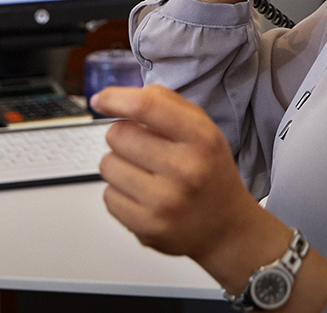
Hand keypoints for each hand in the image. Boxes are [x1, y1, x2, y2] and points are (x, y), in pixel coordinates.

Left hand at [93, 85, 263, 260]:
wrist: (226, 226)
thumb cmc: (207, 169)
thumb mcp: (201, 127)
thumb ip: (164, 103)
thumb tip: (110, 98)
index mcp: (201, 138)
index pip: (146, 106)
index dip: (115, 99)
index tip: (101, 100)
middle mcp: (186, 170)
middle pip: (118, 135)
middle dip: (123, 136)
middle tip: (142, 147)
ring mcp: (166, 203)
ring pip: (107, 165)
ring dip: (119, 164)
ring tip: (143, 173)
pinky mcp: (148, 228)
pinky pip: (108, 197)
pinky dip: (119, 193)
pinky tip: (142, 195)